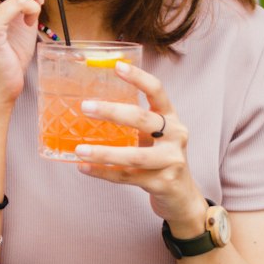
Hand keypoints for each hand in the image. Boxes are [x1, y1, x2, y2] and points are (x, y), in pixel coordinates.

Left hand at [74, 62, 204, 232]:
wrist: (183, 196)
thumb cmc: (162, 159)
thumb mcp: (156, 135)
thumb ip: (136, 123)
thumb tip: (93, 106)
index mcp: (171, 118)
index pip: (157, 91)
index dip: (138, 77)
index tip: (117, 66)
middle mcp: (175, 136)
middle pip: (142, 120)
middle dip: (112, 112)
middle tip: (86, 108)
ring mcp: (171, 160)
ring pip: (134, 155)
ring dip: (103, 152)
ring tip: (80, 149)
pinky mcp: (163, 183)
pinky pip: (128, 177)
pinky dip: (103, 173)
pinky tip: (84, 167)